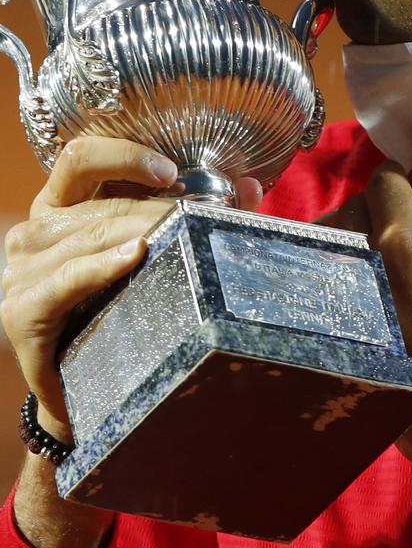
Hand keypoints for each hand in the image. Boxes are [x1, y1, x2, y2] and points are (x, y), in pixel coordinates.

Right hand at [0, 136, 261, 441]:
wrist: (80, 392)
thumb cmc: (115, 312)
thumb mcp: (150, 254)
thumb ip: (195, 215)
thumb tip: (252, 188)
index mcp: (59, 206)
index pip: (80, 157)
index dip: (125, 156)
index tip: (172, 173)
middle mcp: (36, 230)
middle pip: (103, 205)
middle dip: (160, 210)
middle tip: (204, 218)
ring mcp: (21, 269)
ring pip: (93, 236)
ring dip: (146, 233)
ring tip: (185, 236)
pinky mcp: (22, 309)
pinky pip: (69, 278)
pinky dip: (103, 265)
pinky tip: (135, 255)